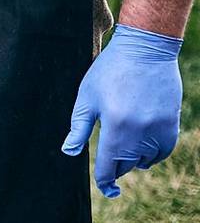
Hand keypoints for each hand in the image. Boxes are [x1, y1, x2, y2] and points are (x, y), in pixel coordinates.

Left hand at [61, 23, 183, 197]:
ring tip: (123, 143)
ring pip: (145, 160)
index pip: (109, 165)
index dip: (104, 180)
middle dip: (116, 166)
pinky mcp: (172, 125)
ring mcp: (158, 130)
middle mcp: (139, 132)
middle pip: (126, 165)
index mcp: (115, 125)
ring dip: (133, 159)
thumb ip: (78, 127)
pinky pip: (162, 152)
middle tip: (109, 161)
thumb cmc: (109, 72)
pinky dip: (151, 153)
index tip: (105, 188)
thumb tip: (69, 152)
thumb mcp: (87, 97)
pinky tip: (140, 142)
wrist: (144, 51)